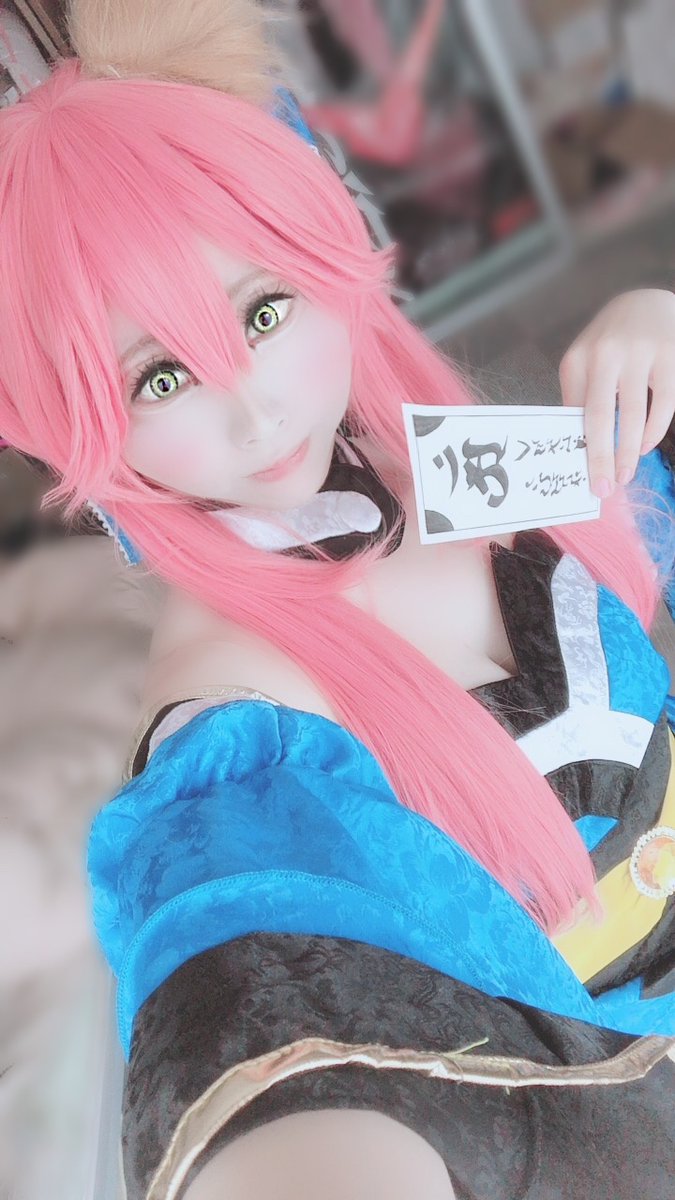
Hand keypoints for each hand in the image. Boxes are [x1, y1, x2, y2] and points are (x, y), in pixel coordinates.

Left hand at [559, 289, 674, 496]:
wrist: (647, 302)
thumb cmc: (611, 343)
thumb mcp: (586, 363)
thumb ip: (581, 396)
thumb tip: (578, 447)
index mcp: (578, 359)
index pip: (574, 414)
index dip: (577, 448)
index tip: (581, 478)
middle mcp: (605, 353)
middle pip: (599, 417)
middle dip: (601, 458)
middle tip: (604, 488)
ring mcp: (640, 353)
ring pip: (634, 414)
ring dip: (630, 451)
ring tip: (626, 473)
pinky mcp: (670, 355)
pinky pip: (665, 403)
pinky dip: (655, 430)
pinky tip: (647, 445)